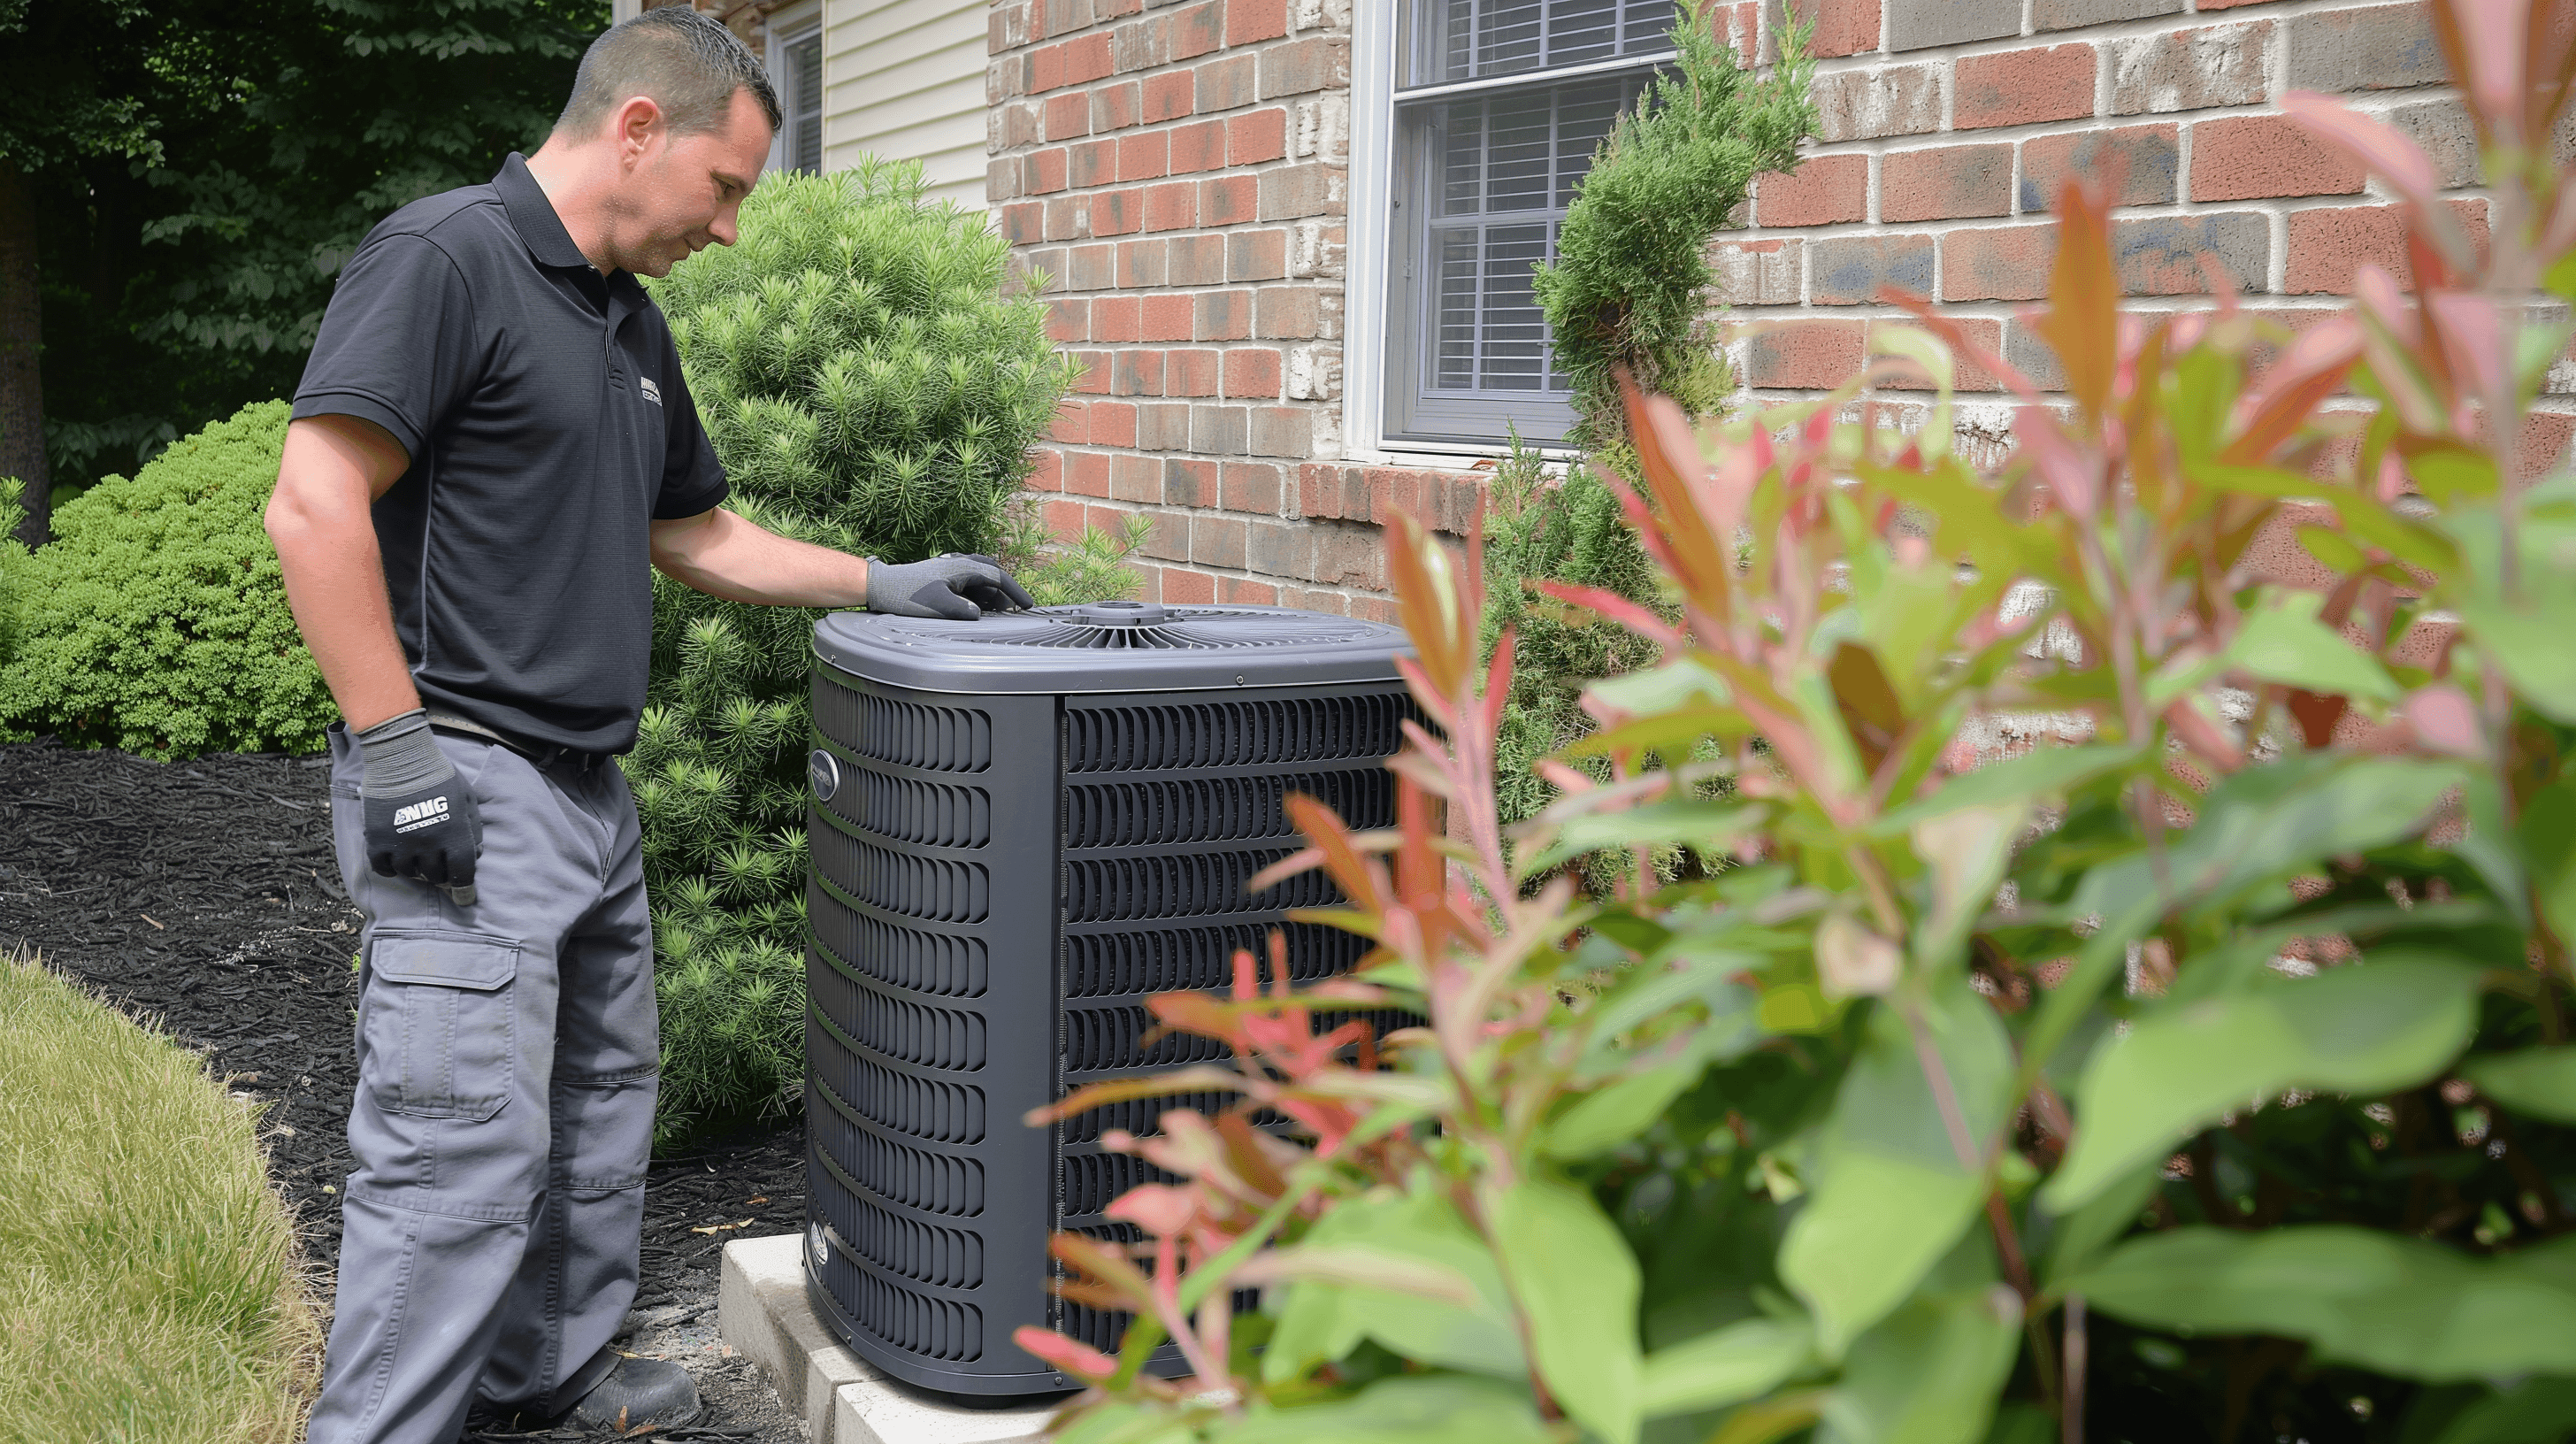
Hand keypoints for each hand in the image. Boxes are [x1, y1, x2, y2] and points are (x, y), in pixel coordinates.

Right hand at [356, 711, 483, 898]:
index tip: (464, 895)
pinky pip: (383, 868)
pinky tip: (396, 861)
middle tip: (438, 864)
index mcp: (454, 835)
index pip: (463, 874)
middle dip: (440, 873)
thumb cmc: (441, 776)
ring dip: (416, 868)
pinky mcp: (378, 839)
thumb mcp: (468, 799)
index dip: (464, 887)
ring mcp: (401, 843)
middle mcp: (429, 844)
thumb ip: (473, 829)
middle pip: (436, 876)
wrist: (403, 758)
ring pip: (410, 873)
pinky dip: (390, 869)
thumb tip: (475, 854)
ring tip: (417, 855)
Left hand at [865, 553, 1037, 619]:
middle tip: (1017, 607)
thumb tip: (979, 614)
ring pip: (981, 577)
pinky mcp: (943, 576)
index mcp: (961, 566)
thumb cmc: (905, 595)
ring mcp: (951, 569)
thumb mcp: (936, 605)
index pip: (997, 576)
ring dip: (993, 592)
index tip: (1028, 604)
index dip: (1015, 591)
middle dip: (1006, 590)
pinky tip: (979, 607)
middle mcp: (959, 563)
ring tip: (1001, 611)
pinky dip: (979, 594)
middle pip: (992, 572)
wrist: (881, 586)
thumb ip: (961, 610)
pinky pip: (969, 582)